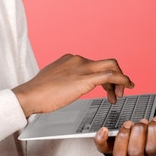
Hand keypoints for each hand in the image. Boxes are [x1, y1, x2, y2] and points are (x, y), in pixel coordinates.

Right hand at [12, 54, 134, 116]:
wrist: (29, 95)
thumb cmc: (38, 93)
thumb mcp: (53, 80)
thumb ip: (64, 79)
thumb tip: (69, 85)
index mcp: (70, 60)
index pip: (94, 64)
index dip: (104, 78)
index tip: (105, 88)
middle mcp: (78, 60)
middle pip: (107, 62)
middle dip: (117, 76)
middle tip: (118, 91)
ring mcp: (82, 67)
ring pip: (112, 66)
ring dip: (120, 81)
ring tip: (119, 95)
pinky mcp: (84, 79)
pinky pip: (110, 76)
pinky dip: (122, 80)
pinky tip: (126, 88)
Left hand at [94, 117, 155, 155]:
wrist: (145, 132)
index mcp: (155, 152)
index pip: (154, 149)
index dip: (153, 133)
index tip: (155, 120)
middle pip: (135, 153)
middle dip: (138, 133)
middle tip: (140, 121)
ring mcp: (125, 153)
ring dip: (123, 137)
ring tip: (128, 124)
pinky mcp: (111, 147)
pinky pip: (103, 149)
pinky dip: (101, 140)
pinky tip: (104, 129)